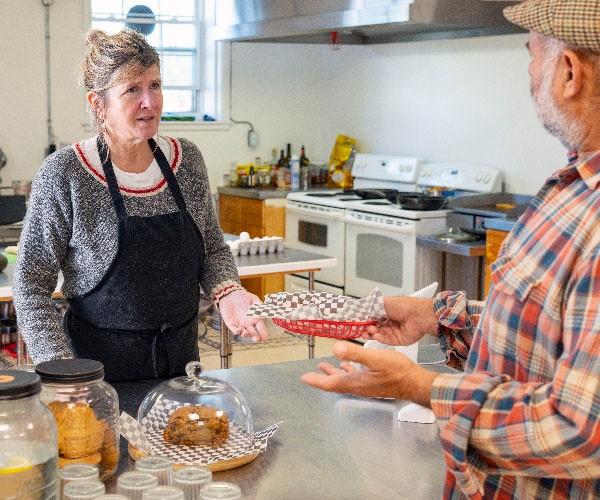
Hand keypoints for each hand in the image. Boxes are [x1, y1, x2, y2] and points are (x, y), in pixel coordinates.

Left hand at [218, 289, 267, 340]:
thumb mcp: (253, 299)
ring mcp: (240, 324)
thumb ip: (259, 305)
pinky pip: (234, 330)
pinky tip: (240, 329)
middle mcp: (248, 323)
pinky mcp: (231, 324)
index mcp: (255, 318)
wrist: (230, 294)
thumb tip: (265, 310)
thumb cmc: (243, 296)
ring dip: (246, 335)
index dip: (263, 333)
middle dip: (255, 337)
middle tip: (256, 339)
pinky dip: (237, 331)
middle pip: (253, 333)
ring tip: (246, 333)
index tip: (264, 338)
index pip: (261, 328)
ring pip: (244, 333)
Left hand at [300, 342, 436, 406]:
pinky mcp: (374, 382)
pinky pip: (356, 378)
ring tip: (326, 367)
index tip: (304, 378)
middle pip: (335, 383)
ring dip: (335, 374)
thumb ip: (355, 353)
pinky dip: (349, 371)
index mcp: (355, 382)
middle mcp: (359, 386)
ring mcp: (367, 385)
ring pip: (345, 380)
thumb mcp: (375, 358)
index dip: (316, 380)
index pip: (331, 384)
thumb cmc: (397, 371)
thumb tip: (334, 348)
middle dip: (322, 378)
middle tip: (311, 374)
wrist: (415, 383)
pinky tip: (351, 366)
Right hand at [364, 296, 437, 345]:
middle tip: (358, 329)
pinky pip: (385, 340)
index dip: (362, 320)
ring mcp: (392, 331)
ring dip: (371, 333)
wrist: (419, 316)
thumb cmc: (404, 306)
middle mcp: (388, 321)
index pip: (370, 317)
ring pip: (377, 334)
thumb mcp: (382, 303)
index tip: (355, 322)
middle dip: (365, 328)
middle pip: (372, 327)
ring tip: (368, 330)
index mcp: (385, 311)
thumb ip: (369, 308)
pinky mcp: (397, 340)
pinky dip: (379, 338)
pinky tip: (375, 335)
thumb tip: (358, 310)